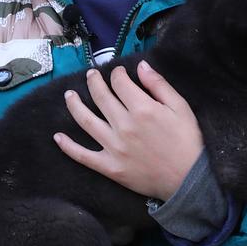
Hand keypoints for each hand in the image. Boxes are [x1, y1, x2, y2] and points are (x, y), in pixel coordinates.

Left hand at [53, 60, 203, 200]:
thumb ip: (159, 85)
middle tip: (91, 75)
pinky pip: (83, 156)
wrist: (189, 179)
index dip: (117, 73)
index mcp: (142, 108)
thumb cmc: (188, 142)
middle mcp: (123, 125)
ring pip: (86, 120)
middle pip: (101, 97)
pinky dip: (68, 147)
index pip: (120, 83)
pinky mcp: (110, 167)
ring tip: (69, 95)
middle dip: (94, 82)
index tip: (119, 73)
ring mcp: (114, 147)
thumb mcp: (181, 107)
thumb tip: (141, 66)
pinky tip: (57, 137)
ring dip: (74, 105)